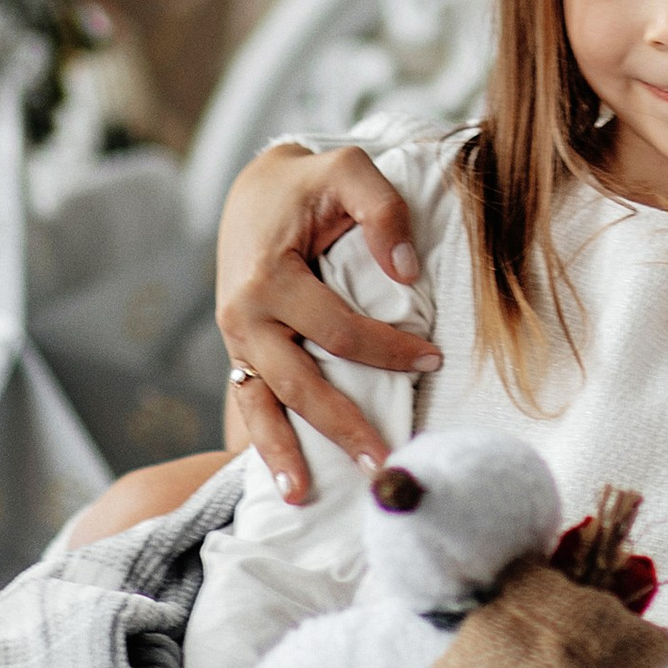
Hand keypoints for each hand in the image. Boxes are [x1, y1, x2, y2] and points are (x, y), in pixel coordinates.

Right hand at [215, 142, 437, 502]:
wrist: (253, 191)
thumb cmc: (309, 184)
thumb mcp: (349, 170)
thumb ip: (383, 211)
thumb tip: (406, 274)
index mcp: (268, 277)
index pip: (338, 331)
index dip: (389, 350)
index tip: (433, 359)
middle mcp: (242, 316)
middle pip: (298, 383)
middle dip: (341, 426)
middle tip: (384, 463)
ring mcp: (235, 341)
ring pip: (261, 406)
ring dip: (285, 453)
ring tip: (306, 497)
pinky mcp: (238, 354)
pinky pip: (250, 404)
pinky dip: (265, 442)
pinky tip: (285, 480)